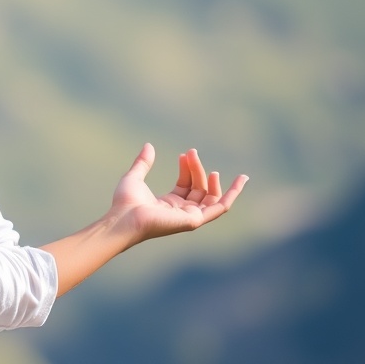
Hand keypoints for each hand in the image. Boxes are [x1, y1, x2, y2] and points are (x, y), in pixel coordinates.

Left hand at [110, 143, 247, 247]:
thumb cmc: (126, 202)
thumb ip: (143, 163)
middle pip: (198, 188)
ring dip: (212, 180)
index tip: (184, 154)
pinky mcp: (195, 220)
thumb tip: (148, 145)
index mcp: (169, 204)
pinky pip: (220, 207)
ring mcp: (189, 217)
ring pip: (210, 196)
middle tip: (191, 152)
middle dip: (197, 169)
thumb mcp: (134, 177)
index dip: (187, 168)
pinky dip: (232, 194)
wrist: (124, 217)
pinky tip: (240, 180)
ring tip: (209, 165)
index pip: (186, 185)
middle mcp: (181, 212)